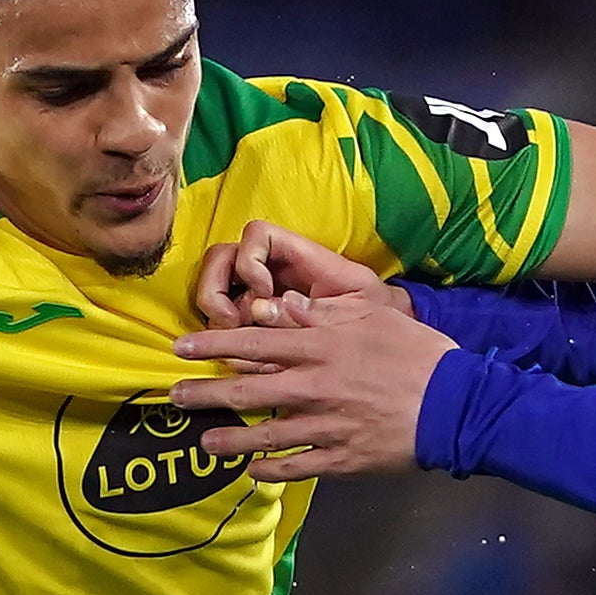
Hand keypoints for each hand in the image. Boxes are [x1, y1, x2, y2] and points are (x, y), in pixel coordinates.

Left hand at [171, 283, 452, 480]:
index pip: (253, 344)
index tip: (181, 348)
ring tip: (206, 442)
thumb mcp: (372, 317)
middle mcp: (315, 388)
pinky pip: (298, 467)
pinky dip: (273, 471)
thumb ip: (321, 314)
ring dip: (231, 440)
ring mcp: (327, 428)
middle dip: (205, 393)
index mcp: (321, 348)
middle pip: (247, 391)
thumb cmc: (418, 354)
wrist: (456, 405)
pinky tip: (254, 472)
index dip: (213, 345)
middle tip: (173, 397)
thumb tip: (280, 307)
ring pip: (266, 435)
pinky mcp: (343, 459)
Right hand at [193, 219, 394, 329]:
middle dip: (216, 290)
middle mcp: (270, 270)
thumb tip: (266, 307)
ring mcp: (255, 296)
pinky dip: (226, 342)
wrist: (383, 340)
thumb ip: (315, 306)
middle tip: (232, 321)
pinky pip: (223, 326)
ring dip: (216, 317)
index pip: (257, 234)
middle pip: (219, 258)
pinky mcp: (252, 324)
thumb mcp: (357, 304)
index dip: (250, 259)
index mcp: (298, 256)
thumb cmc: (374, 313)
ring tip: (236, 340)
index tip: (264, 290)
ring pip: (213, 292)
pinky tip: (244, 360)